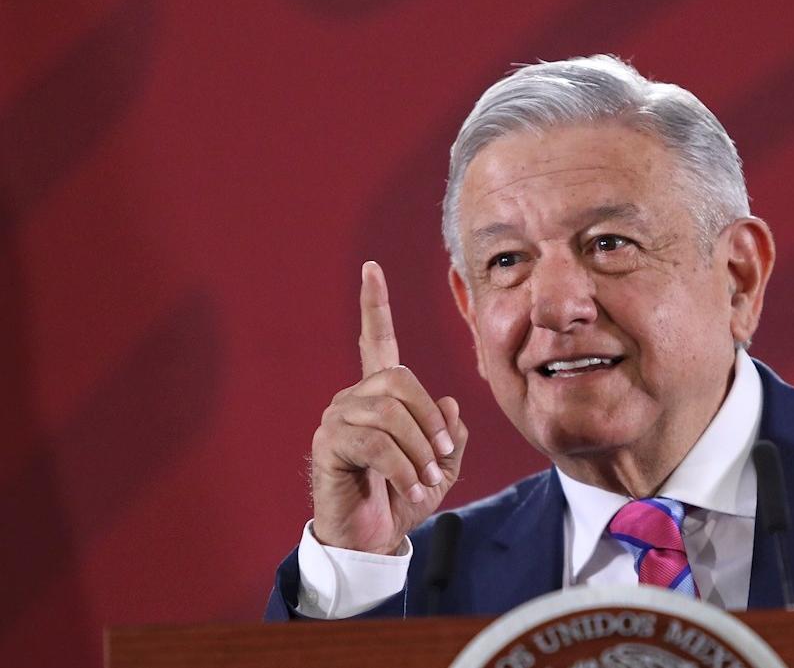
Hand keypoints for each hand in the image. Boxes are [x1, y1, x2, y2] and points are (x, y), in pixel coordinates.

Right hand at [309, 261, 467, 554]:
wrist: (371, 540)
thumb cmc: (402, 499)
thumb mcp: (442, 467)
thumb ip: (451, 434)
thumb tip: (449, 404)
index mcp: (381, 396)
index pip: (376, 340)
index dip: (374, 304)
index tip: (371, 268)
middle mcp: (354, 399)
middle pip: (400, 381)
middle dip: (430, 420)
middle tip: (443, 456)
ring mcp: (337, 419)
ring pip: (390, 415)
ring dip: (419, 452)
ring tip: (427, 480)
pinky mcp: (328, 444)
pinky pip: (377, 444)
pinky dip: (404, 468)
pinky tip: (413, 489)